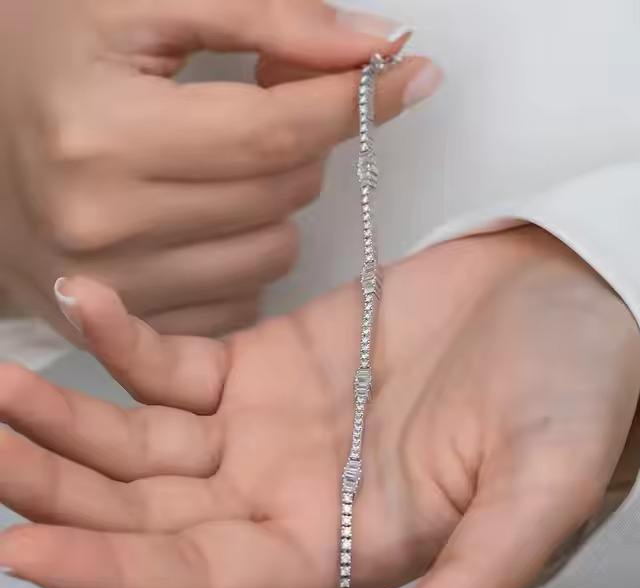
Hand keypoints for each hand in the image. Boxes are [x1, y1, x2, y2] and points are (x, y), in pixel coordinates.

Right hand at [0, 0, 427, 338]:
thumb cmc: (50, 63)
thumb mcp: (138, 5)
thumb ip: (261, 13)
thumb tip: (375, 46)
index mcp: (103, 133)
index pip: (275, 131)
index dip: (354, 100)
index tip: (412, 72)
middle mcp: (104, 223)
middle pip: (281, 194)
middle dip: (297, 146)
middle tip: (258, 113)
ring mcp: (115, 290)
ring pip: (273, 252)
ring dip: (273, 205)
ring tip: (217, 167)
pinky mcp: (128, 328)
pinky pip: (242, 301)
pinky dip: (243, 257)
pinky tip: (202, 220)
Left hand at [0, 226, 639, 587]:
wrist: (565, 302)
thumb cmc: (571, 396)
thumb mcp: (537, 492)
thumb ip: (474, 585)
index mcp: (344, 545)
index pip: (205, 579)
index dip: (116, 575)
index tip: (24, 553)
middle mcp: (288, 493)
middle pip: (147, 515)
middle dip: (58, 493)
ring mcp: (267, 426)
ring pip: (140, 440)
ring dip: (67, 419)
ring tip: (0, 386)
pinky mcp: (268, 360)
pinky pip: (175, 362)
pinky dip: (124, 340)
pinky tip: (83, 303)